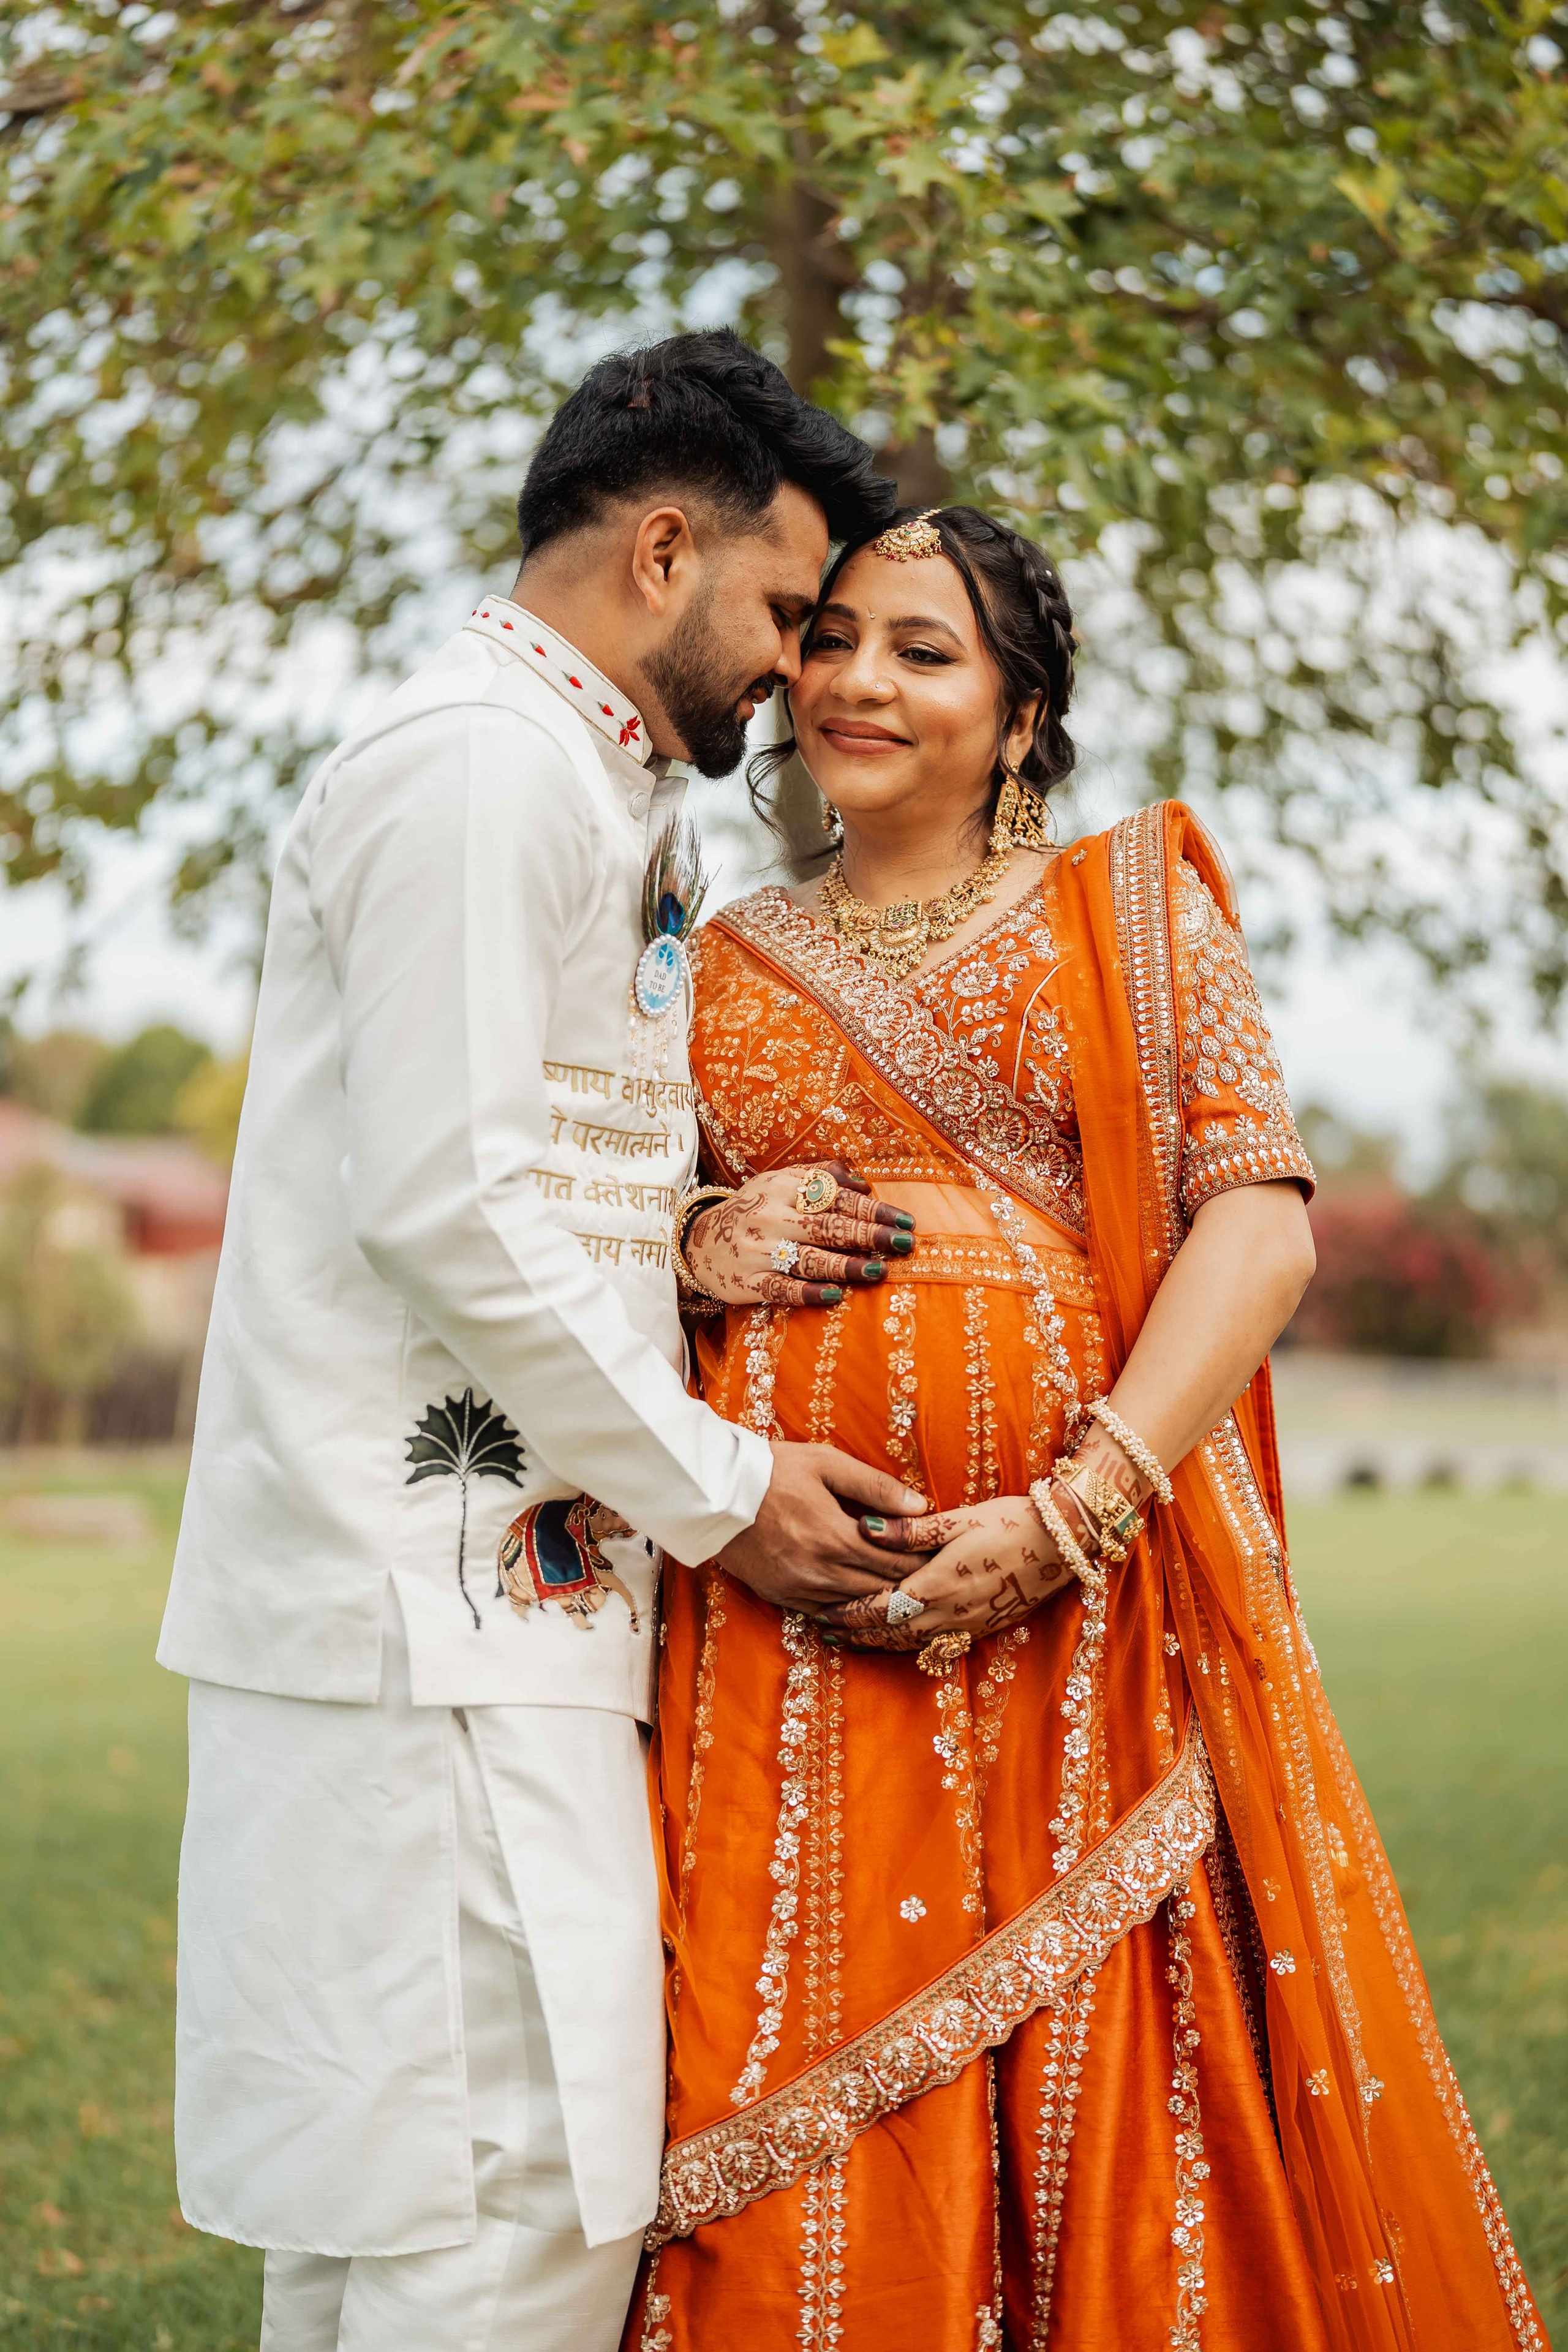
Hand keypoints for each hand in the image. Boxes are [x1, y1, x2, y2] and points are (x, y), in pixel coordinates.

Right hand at [686, 1160, 914, 1309]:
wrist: (697, 1241)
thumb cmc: (753, 1209)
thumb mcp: (779, 1182)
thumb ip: (820, 1177)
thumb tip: (864, 1184)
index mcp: (782, 1188)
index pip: (834, 1196)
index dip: (872, 1208)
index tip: (905, 1220)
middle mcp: (770, 1217)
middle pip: (826, 1226)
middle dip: (868, 1235)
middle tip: (903, 1243)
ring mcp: (758, 1251)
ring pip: (807, 1259)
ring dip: (845, 1265)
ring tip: (877, 1271)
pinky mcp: (748, 1282)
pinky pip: (782, 1289)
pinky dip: (810, 1293)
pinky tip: (837, 1296)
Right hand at [716, 1443, 928, 1613]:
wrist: (714, 1491)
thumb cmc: (773, 1469)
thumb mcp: (826, 1463)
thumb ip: (876, 1486)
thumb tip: (921, 1505)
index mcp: (836, 1537)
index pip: (896, 1562)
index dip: (923, 1562)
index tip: (943, 1558)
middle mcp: (819, 1571)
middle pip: (880, 1589)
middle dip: (910, 1584)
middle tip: (934, 1579)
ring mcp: (798, 1588)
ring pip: (855, 1607)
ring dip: (881, 1601)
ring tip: (906, 1593)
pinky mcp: (779, 1596)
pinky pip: (824, 1614)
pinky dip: (847, 1611)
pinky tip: (862, 1604)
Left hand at [819, 1494, 1078, 1648]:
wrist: (1062, 1544)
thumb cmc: (1009, 1522)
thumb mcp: (957, 1519)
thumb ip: (909, 1530)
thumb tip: (864, 1528)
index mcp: (937, 1584)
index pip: (880, 1606)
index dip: (849, 1612)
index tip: (821, 1611)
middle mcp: (948, 1613)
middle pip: (890, 1631)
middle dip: (855, 1632)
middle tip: (824, 1629)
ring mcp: (967, 1625)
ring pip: (911, 1643)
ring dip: (877, 1643)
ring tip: (850, 1641)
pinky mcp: (983, 1627)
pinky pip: (935, 1645)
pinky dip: (908, 1646)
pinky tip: (897, 1642)